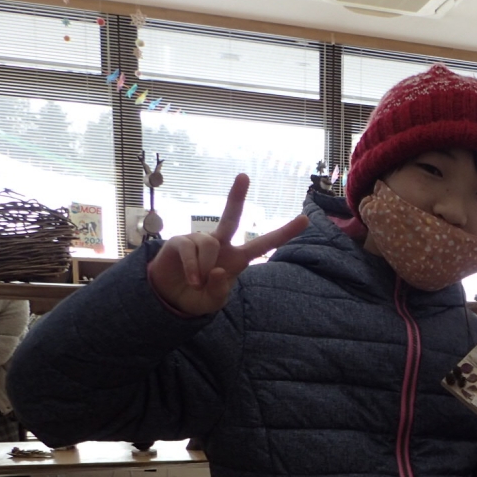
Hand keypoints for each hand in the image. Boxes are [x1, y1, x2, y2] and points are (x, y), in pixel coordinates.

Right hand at [147, 174, 308, 315]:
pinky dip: (192, 267)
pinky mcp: (180, 242)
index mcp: (237, 258)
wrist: (171, 299)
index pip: (264, 243)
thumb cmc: (198, 296)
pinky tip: (192, 279)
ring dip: (205, 267)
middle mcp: (220, 244)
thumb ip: (220, 290)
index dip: (284, 233)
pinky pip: (190, 249)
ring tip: (198, 283)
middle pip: (231, 216)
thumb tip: (219, 270)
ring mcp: (199, 240)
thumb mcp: (214, 301)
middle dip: (236, 196)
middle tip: (243, 176)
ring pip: (209, 244)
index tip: (305, 219)